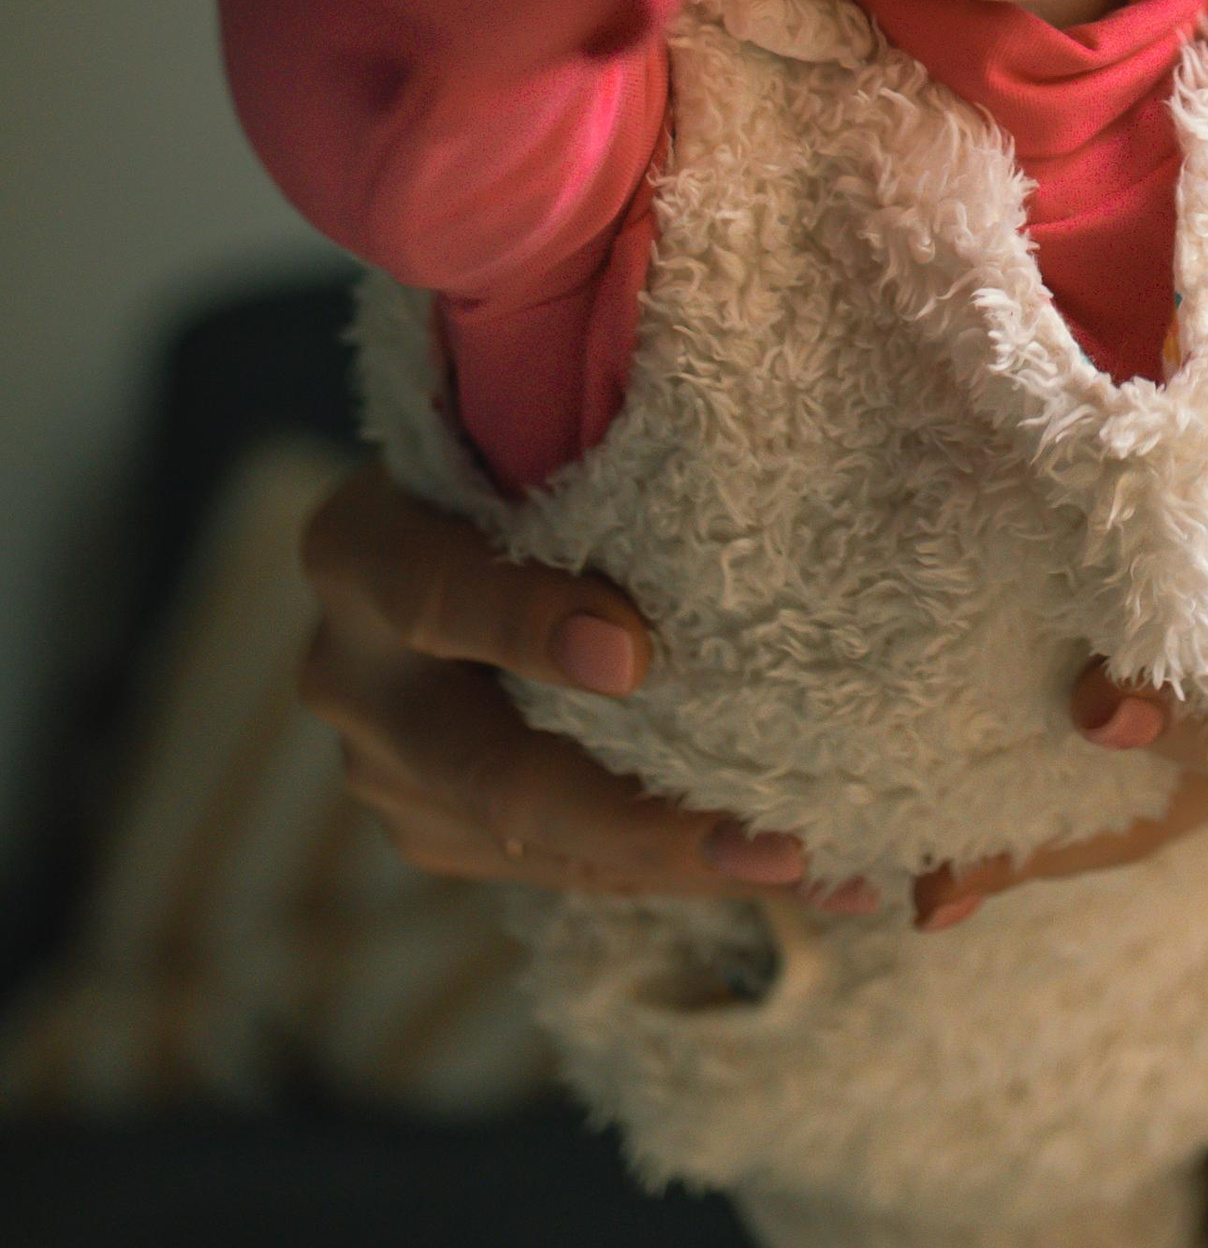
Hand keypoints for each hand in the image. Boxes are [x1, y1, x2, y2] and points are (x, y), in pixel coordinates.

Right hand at [300, 460, 817, 900]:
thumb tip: (707, 374)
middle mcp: (350, 672)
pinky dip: (675, 873)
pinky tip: (797, 873)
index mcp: (359, 547)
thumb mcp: (527, 415)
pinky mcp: (435, 831)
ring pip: (538, 844)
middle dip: (639, 818)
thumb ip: (592, 411)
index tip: (634, 655)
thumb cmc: (527, 442)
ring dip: (682, 864)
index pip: (432, 591)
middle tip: (769, 841)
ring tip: (817, 870)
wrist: (453, 516)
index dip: (524, 626)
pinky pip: (562, 870)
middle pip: (490, 770)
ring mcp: (386, 770)